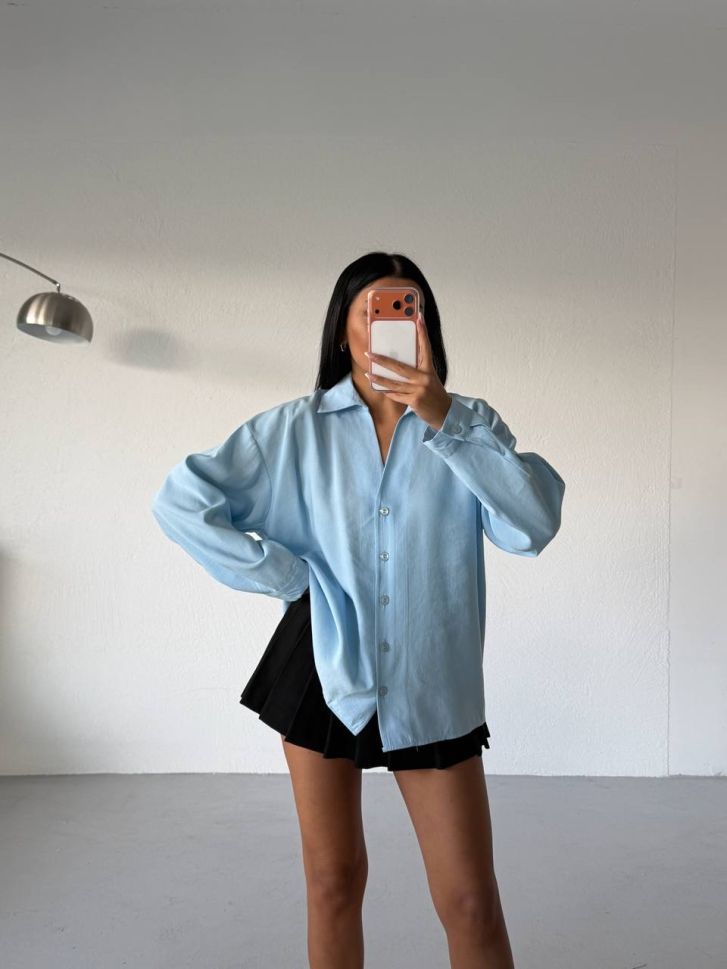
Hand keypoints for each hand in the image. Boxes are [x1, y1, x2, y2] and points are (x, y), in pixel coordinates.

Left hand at [364, 311, 451, 431]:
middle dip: (382, 360)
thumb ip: (417, 371)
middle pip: (399, 367)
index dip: (422, 332)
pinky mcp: (414, 400)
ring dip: (379, 379)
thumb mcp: (429, 378)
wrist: (444, 412)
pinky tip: (380, 389)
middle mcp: (424, 377)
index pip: (425, 347)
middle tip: (370, 354)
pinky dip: (388, 392)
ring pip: (394, 383)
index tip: (418, 318)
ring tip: (368, 374)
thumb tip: (397, 365)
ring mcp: (419, 389)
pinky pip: (397, 395)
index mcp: (429, 369)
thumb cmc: (434, 394)